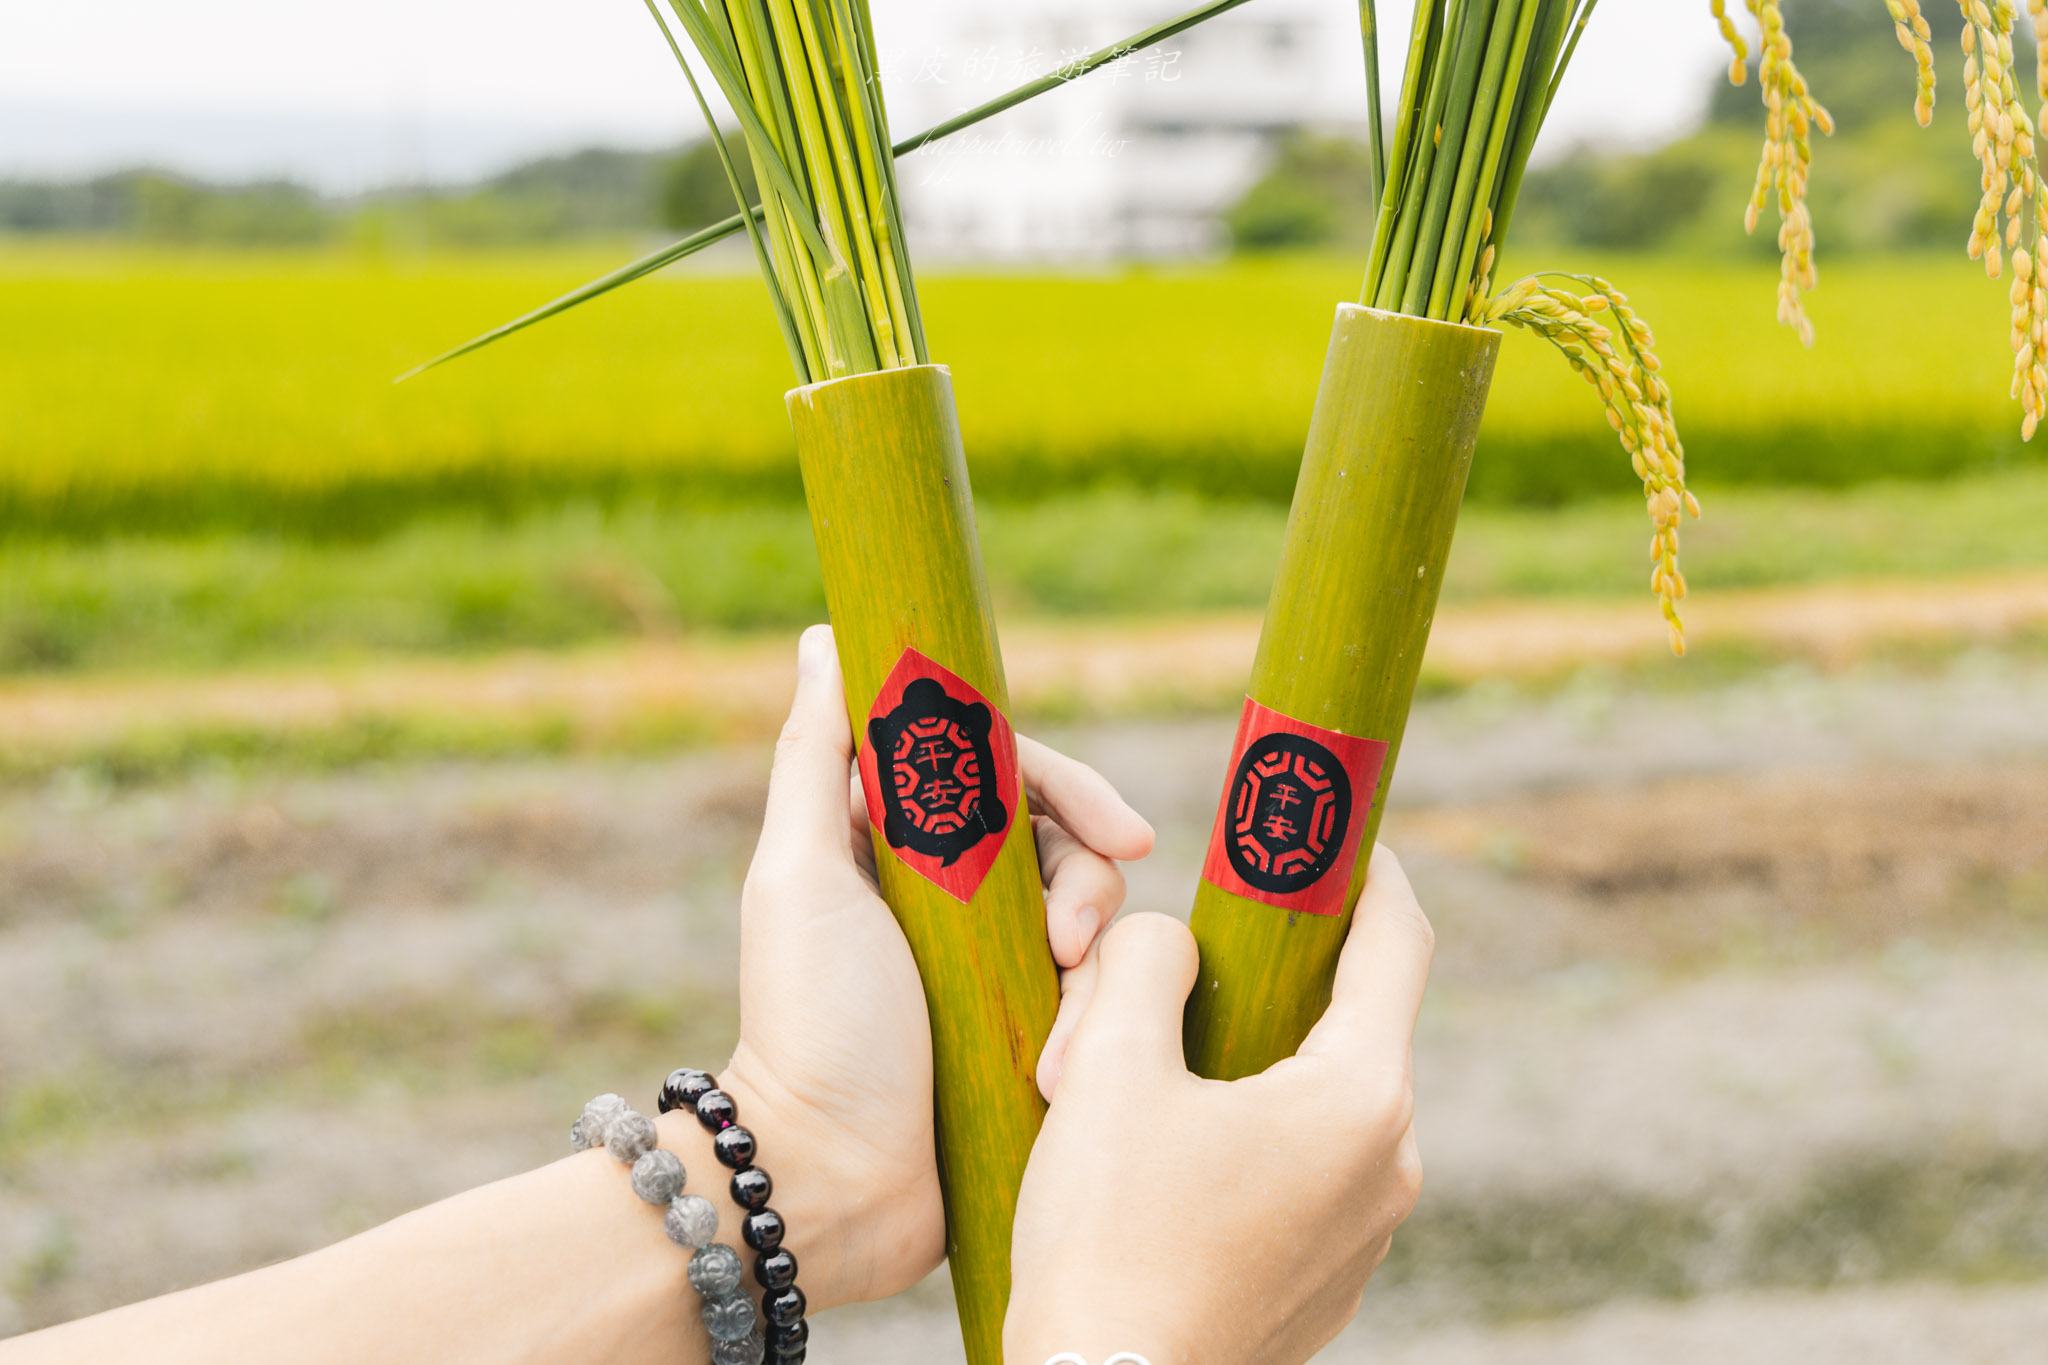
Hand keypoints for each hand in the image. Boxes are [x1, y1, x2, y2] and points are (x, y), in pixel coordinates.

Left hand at [720, 625, 1153, 1310]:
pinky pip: (1098, 1001)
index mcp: (897, 844)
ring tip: (1063, 1010)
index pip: (1005, 774)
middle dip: (1088, 879)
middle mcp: (951, 900)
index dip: (1068, 788)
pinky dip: (1094, 1021)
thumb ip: (815, 753)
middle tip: (1076, 939)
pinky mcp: (1028, 1038)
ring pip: (1094, 920)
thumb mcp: (802, 874)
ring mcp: (995, 972)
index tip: (1121, 828)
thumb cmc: (808, 1022)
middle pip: (1062, 843)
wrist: (831, 1183)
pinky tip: (1063, 1066)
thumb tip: (827, 634)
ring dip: (1096, 955)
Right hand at [1006, 845, 1432, 1364]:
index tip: (1330, 829)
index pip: (1396, 942)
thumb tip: (1170, 943)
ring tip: (1134, 1083)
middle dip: (1262, 982)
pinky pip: (1298, 1173)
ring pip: (1313, 1102)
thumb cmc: (1107, 1238)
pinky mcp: (1326, 1284)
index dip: (1366, 870)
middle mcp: (1388, 1164)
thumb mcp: (1108, 1068)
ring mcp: (1363, 1234)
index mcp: (1358, 1098)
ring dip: (1240, 1068)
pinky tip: (1157, 1160)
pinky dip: (1244, 1137)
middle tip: (1176, 964)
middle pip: (1344, 1023)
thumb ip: (1144, 963)